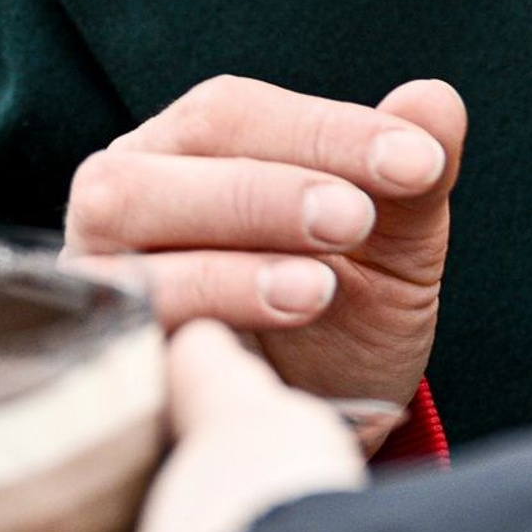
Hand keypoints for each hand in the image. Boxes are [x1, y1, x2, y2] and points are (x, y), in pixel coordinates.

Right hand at [65, 74, 464, 415]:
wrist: (315, 432)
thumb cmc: (347, 317)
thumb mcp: (396, 252)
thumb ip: (413, 178)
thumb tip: (434, 99)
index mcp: (189, 146)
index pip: (232, 112)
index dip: (324, 129)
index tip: (419, 160)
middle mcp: (125, 194)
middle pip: (162, 161)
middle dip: (263, 189)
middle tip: (357, 219)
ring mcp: (96, 270)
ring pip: (125, 230)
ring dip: (227, 256)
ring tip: (320, 289)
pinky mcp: (98, 346)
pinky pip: (120, 322)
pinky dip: (196, 316)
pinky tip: (258, 343)